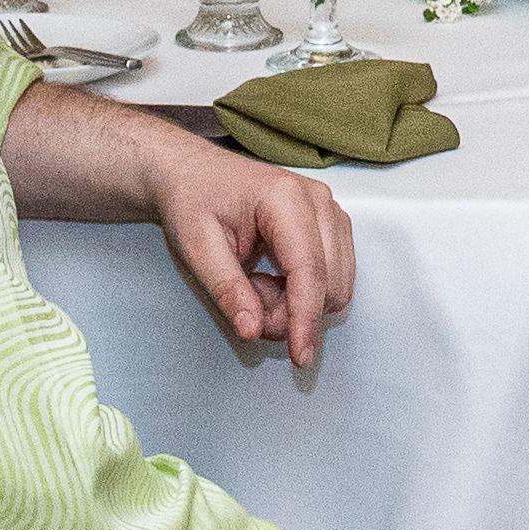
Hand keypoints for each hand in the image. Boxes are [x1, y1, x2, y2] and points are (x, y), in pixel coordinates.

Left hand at [144, 121, 353, 360]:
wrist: (193, 174)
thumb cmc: (192, 201)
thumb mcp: (196, 247)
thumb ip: (227, 290)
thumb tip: (253, 330)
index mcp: (285, 198)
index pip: (309, 270)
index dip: (305, 318)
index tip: (298, 355)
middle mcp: (319, 201)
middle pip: (330, 283)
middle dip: (291, 311)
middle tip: (245, 300)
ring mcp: (330, 211)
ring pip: (336, 285)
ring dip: (297, 302)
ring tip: (255, 284)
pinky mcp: (331, 225)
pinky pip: (333, 277)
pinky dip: (303, 292)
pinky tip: (271, 278)